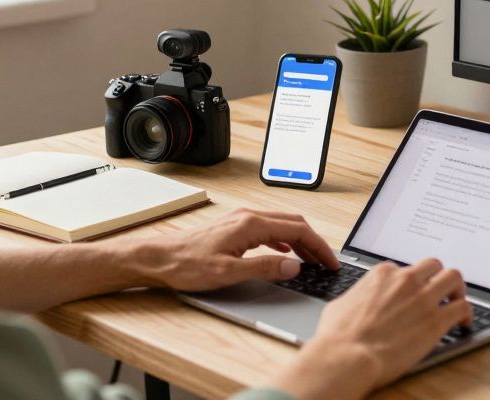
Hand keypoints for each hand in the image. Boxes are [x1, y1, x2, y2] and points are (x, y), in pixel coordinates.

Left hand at [141, 208, 338, 291]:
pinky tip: (285, 252)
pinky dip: (285, 239)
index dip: (319, 247)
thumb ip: (264, 268)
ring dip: (301, 241)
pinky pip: (269, 228)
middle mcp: (248, 216)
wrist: (159, 258)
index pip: (298, 231)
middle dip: (314, 243)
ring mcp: (241, 219)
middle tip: (326, 263)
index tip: (330, 262)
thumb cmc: (187, 265)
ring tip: (311, 260)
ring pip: (282, 224)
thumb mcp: (228, 272)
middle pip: (294, 223)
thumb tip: (294, 267)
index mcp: (251, 224)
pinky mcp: (234, 226)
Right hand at [272, 259, 471, 399]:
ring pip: (454, 278)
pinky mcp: (436, 321)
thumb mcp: (341, 304)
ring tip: (457, 302)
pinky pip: (462, 307)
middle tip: (440, 292)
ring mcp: (423, 298)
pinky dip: (466, 314)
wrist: (347, 356)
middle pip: (434, 266)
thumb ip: (358, 297)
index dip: (411, 284)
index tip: (413, 295)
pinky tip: (463, 323)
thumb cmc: (338, 335)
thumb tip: (357, 302)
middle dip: (438, 278)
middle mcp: (406, 280)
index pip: (406, 269)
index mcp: (383, 274)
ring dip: (457, 289)